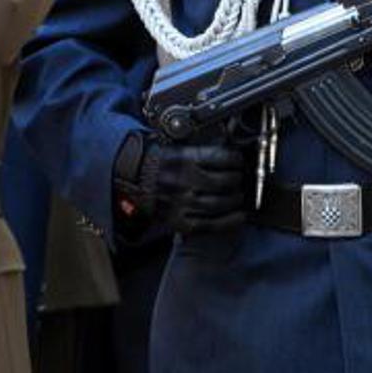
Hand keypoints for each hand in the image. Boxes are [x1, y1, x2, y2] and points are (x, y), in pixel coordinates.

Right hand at [113, 132, 247, 234]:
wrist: (132, 178)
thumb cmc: (158, 162)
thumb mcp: (178, 148)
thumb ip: (203, 152)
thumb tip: (230, 156)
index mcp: (183, 158)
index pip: (222, 158)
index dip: (236, 160)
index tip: (238, 161)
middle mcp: (183, 180)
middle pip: (224, 182)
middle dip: (237, 180)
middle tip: (239, 179)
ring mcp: (180, 202)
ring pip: (220, 204)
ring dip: (235, 200)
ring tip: (237, 197)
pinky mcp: (178, 220)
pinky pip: (209, 224)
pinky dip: (228, 222)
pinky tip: (238, 217)